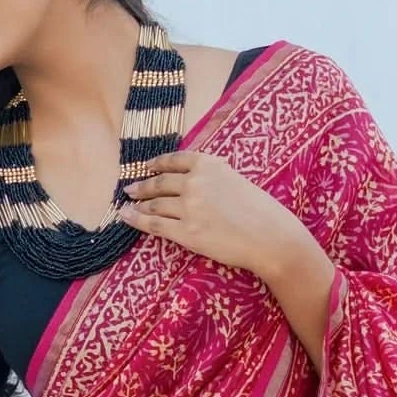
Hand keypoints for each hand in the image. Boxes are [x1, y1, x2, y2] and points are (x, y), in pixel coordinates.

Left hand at [118, 150, 303, 278]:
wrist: (270, 236)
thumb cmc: (261, 210)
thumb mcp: (236, 179)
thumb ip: (215, 175)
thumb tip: (197, 176)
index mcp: (209, 165)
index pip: (174, 160)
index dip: (157, 164)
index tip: (147, 167)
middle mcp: (195, 182)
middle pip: (160, 183)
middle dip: (142, 186)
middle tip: (130, 188)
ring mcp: (188, 208)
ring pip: (154, 204)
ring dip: (138, 204)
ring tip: (128, 206)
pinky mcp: (186, 232)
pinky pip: (154, 224)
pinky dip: (136, 220)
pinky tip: (126, 217)